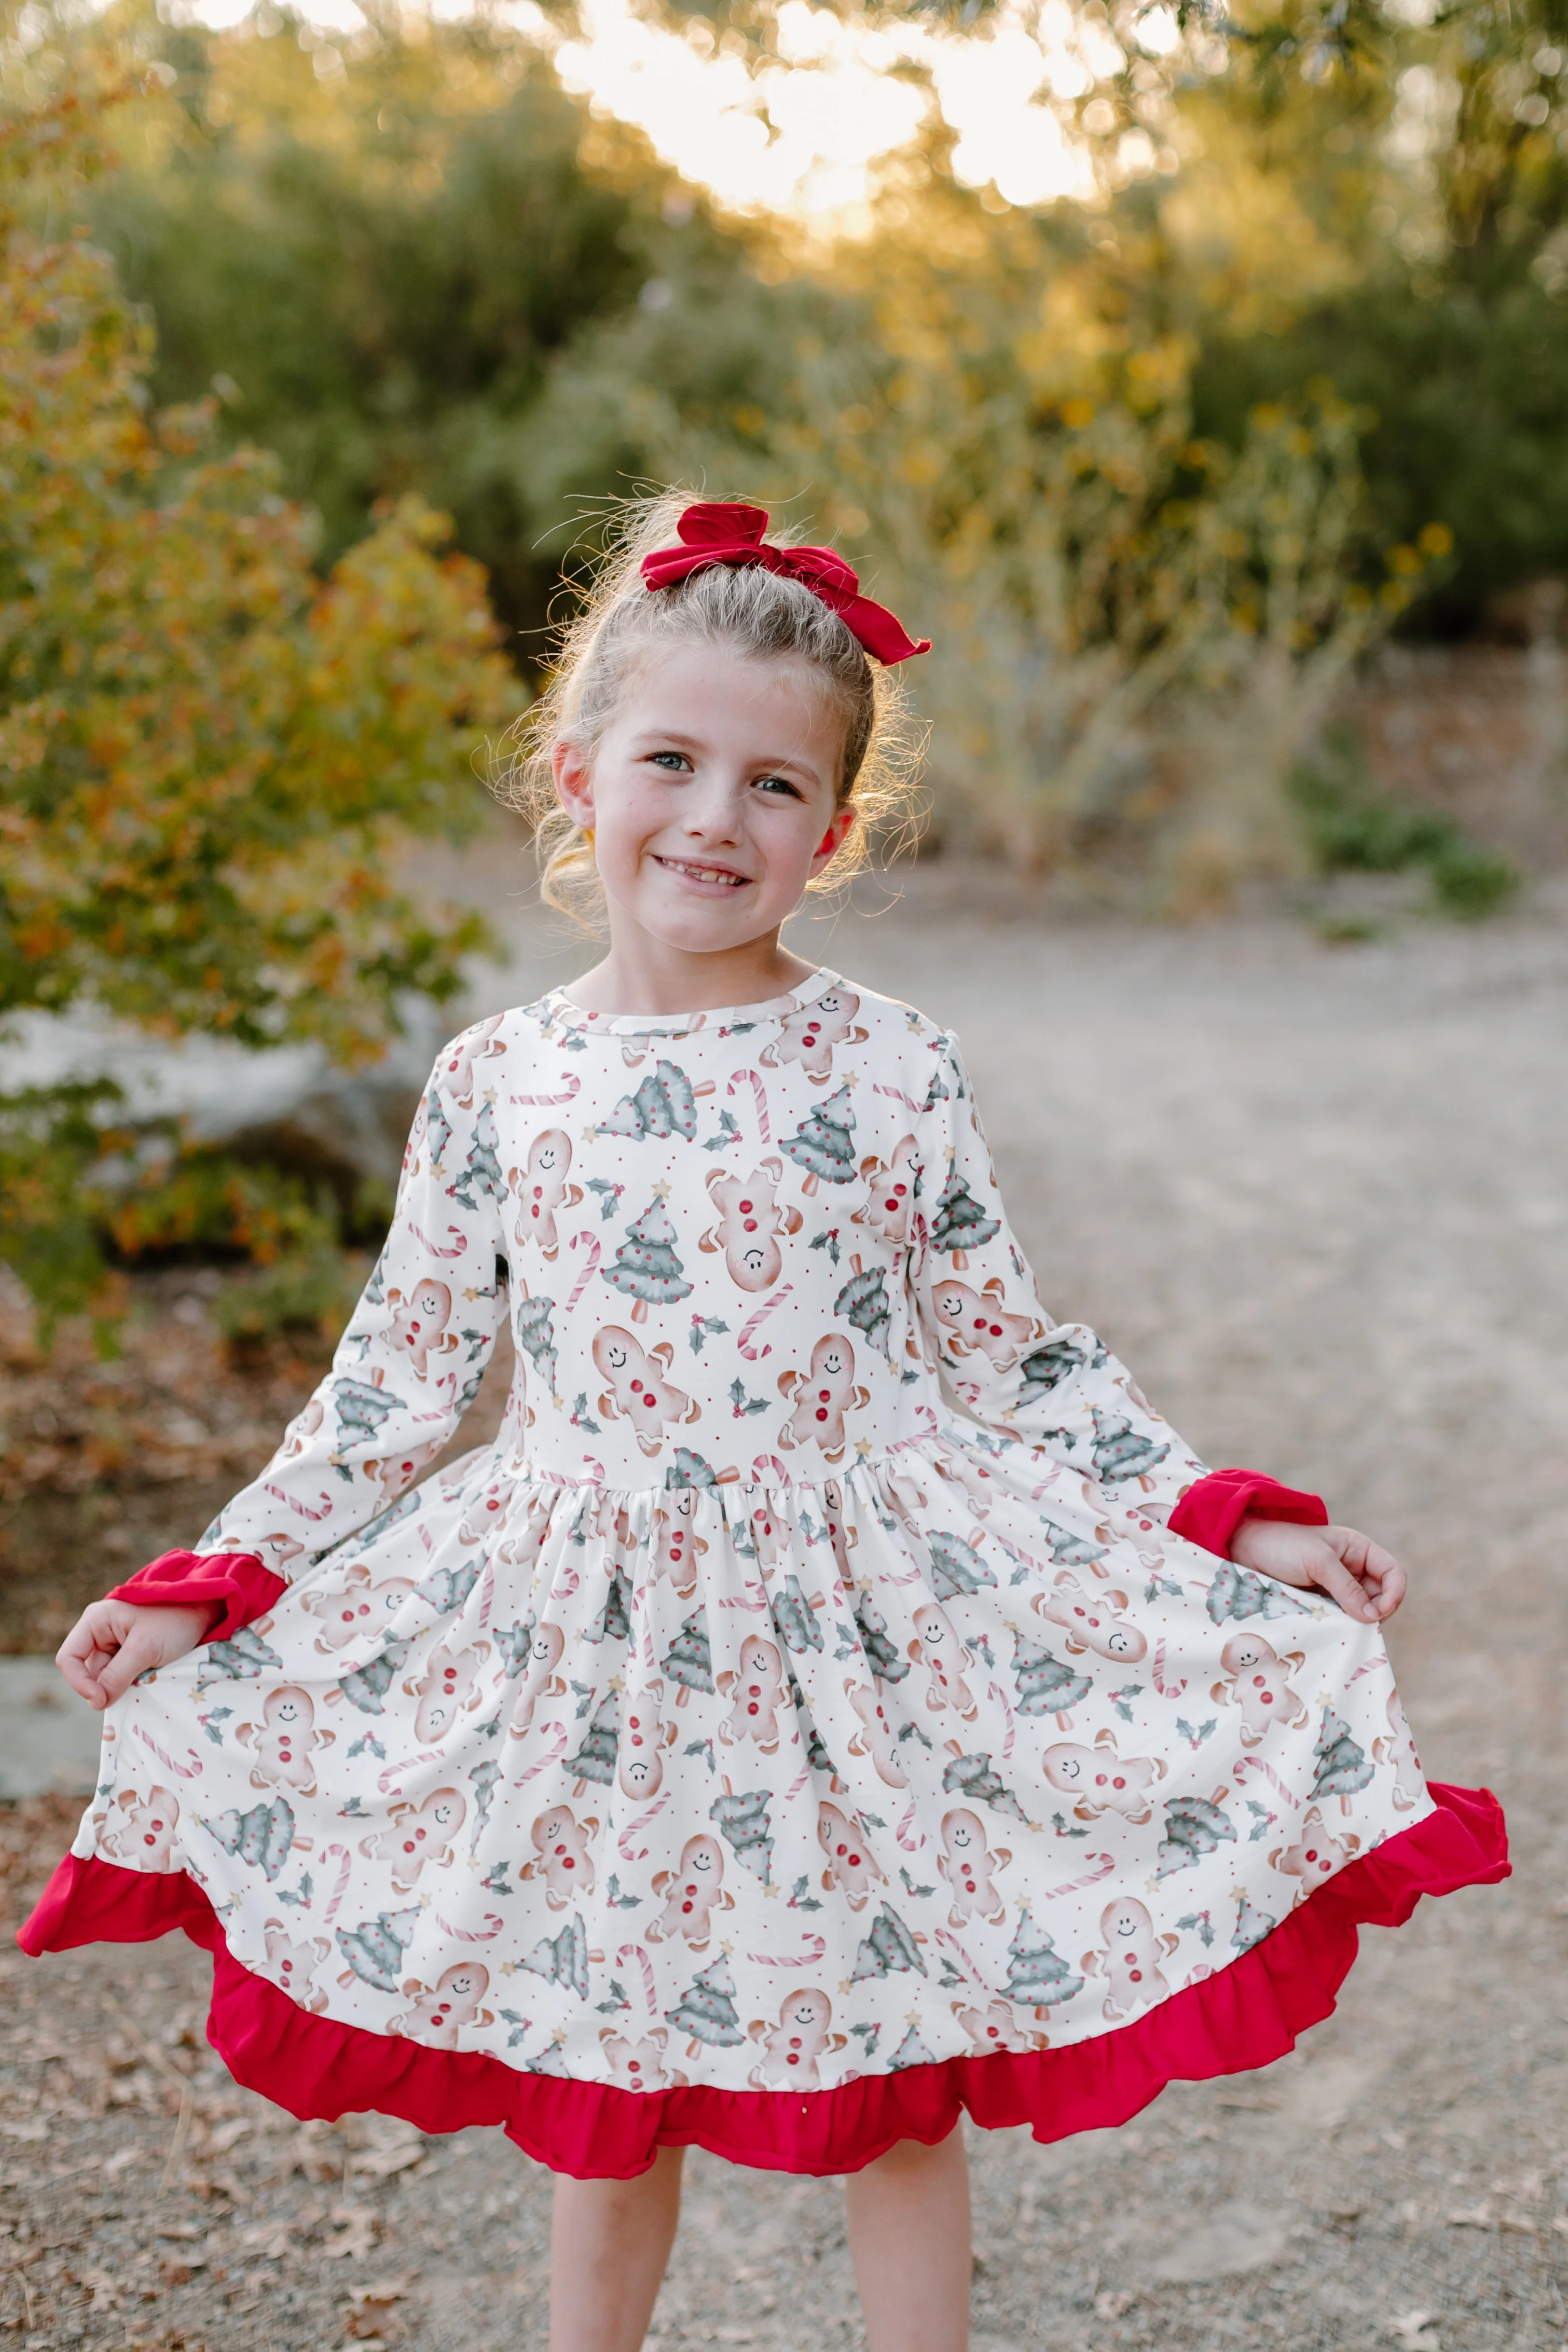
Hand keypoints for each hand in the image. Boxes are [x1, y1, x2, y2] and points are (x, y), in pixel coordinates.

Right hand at [56, 1600, 218, 1709]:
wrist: (206, 1612)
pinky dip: (130, 1685)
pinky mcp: (127, 1656)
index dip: (79, 1683)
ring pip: (103, 1679)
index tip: (101, 1701)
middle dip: (105, 1686)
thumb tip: (96, 1703)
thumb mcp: (145, 1648)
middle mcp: (99, 1633)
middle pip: (86, 1673)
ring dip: (120, 1687)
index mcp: (95, 1621)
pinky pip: (119, 1679)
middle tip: (134, 1687)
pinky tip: (148, 1680)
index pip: (69, 1659)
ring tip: (147, 1677)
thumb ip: (117, 1675)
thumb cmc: (175, 1621)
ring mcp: (113, 1645)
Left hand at [1228, 1515, 1406, 1625]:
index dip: (1394, 1594)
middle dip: (1374, 1613)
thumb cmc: (1282, 1545)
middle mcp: (1353, 1570)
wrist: (1244, 1549)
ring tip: (1337, 1627)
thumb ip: (1346, 1588)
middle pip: (1381, 1598)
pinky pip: (1341, 1620)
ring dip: (1355, 1623)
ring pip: (1361, 1613)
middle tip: (1355, 1626)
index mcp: (1359, 1550)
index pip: (1393, 1573)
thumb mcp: (1318, 1561)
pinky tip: (1328, 1631)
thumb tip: (1372, 1618)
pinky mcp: (1322, 1605)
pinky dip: (1339, 1628)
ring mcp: (1338, 1589)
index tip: (1378, 1613)